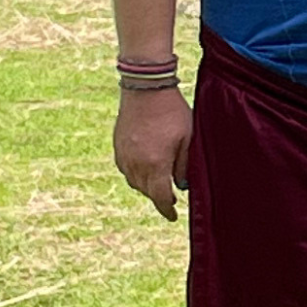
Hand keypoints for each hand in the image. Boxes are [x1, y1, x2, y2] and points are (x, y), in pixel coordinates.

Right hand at [114, 86, 193, 220]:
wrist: (145, 89)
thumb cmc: (172, 112)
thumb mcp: (188, 139)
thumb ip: (185, 165)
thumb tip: (182, 186)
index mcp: (155, 164)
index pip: (160, 197)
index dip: (167, 210)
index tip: (173, 216)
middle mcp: (136, 164)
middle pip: (146, 191)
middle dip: (158, 198)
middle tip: (170, 198)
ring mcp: (124, 155)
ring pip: (134, 182)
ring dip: (147, 186)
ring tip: (160, 183)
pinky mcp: (118, 146)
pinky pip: (126, 169)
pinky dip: (136, 174)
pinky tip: (145, 168)